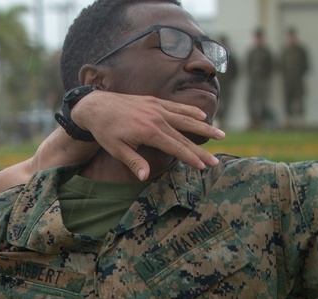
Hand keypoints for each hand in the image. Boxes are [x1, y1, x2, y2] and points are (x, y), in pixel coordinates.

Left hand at [73, 91, 223, 179]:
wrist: (96, 105)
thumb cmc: (105, 131)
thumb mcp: (116, 149)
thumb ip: (133, 161)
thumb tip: (145, 177)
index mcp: (149, 131)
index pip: (175, 147)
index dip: (190, 157)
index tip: (203, 166)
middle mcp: (156, 118)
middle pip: (185, 136)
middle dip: (201, 150)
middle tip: (215, 161)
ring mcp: (157, 107)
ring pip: (186, 118)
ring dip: (204, 127)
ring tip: (221, 134)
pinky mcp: (154, 101)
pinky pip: (176, 106)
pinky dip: (190, 110)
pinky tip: (202, 115)